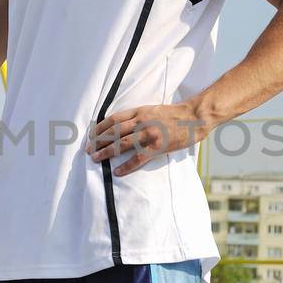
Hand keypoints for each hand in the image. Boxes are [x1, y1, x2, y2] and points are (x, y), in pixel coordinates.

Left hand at [85, 101, 207, 176]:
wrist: (193, 117)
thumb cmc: (174, 114)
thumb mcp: (152, 110)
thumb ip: (138, 117)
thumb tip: (122, 126)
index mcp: (139, 111)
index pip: (114, 119)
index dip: (100, 127)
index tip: (91, 135)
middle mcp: (141, 121)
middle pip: (114, 131)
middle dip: (98, 140)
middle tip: (88, 149)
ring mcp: (149, 134)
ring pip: (122, 144)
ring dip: (106, 151)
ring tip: (95, 158)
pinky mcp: (157, 146)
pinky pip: (138, 158)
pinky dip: (126, 166)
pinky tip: (117, 171)